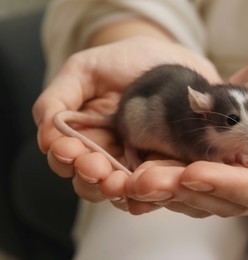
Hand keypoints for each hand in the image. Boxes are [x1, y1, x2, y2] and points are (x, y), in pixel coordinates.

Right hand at [32, 36, 219, 204]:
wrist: (169, 57)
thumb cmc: (124, 61)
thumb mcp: (84, 70)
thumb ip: (58, 98)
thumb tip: (45, 137)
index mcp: (85, 135)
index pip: (66, 158)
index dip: (63, 157)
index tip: (67, 148)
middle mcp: (108, 154)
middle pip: (89, 182)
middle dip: (88, 176)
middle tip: (94, 167)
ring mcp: (137, 163)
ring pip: (119, 190)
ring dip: (114, 189)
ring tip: (117, 181)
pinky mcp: (164, 166)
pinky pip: (153, 187)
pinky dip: (147, 193)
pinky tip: (147, 188)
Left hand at [124, 41, 247, 216]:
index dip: (229, 185)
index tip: (194, 172)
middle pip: (226, 200)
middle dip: (186, 192)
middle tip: (148, 180)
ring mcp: (241, 175)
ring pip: (203, 194)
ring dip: (169, 189)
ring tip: (137, 177)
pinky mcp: (219, 164)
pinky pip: (192, 178)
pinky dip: (167, 176)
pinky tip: (142, 169)